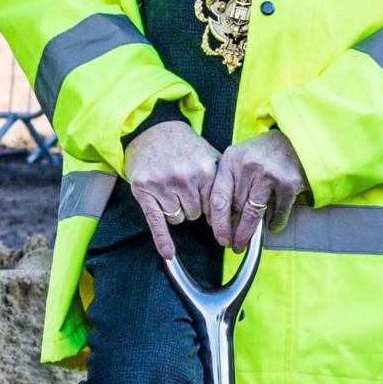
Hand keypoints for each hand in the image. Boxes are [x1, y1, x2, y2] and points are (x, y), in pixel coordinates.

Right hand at [123, 120, 219, 260]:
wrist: (152, 130)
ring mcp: (164, 185)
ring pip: (178, 218)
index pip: (214, 207)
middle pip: (195, 214)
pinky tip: (168, 253)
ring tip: (169, 188)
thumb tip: (238, 210)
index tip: (205, 202)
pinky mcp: (145, 191)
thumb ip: (222, 179)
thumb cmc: (182, 145)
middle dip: (190, 206)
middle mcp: (185, 178)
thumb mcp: (208, 154)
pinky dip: (162, 239)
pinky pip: (156, 221)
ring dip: (175, 210)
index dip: (208, 206)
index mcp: (206, 170)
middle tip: (182, 187)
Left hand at [206, 130, 307, 252]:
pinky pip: (278, 211)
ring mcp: (269, 175)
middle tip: (233, 244)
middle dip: (233, 230)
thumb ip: (228, 184)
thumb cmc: (262, 154)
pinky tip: (272, 226)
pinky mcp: (288, 183)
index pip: (219, 198)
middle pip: (236, 208)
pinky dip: (275, 222)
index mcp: (231, 161)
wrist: (293, 141)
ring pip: (253, 214)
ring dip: (248, 233)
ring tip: (245, 244)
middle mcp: (248, 167)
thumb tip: (218, 219)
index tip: (220, 238)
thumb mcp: (238, 160)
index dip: (218, 223)